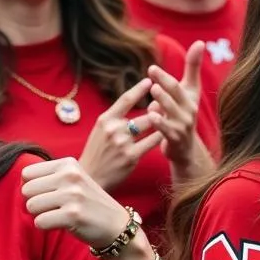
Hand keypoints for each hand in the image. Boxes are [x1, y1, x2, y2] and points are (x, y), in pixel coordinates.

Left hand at [21, 156, 133, 249]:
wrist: (116, 225)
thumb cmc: (88, 203)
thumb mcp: (73, 180)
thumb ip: (49, 177)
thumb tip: (20, 183)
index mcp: (68, 164)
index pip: (27, 173)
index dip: (33, 188)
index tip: (47, 195)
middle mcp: (70, 176)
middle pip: (26, 190)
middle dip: (34, 202)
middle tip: (52, 208)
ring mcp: (73, 195)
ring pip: (31, 206)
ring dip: (40, 215)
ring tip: (57, 215)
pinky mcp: (73, 215)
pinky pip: (40, 222)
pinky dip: (46, 226)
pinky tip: (61, 224)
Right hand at [79, 77, 164, 191]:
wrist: (89, 178)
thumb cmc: (96, 154)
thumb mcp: (100, 131)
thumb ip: (114, 119)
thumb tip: (129, 103)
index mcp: (105, 120)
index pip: (125, 99)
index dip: (139, 89)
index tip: (149, 80)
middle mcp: (113, 129)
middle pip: (143, 115)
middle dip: (157, 109)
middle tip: (167, 104)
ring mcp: (122, 143)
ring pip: (149, 127)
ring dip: (160, 122)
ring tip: (170, 118)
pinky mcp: (131, 157)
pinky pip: (151, 142)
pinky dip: (160, 137)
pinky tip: (167, 134)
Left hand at [147, 42, 202, 173]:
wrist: (185, 148)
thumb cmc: (184, 113)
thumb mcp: (190, 91)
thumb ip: (192, 68)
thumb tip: (200, 42)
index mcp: (189, 98)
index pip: (177, 84)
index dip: (166, 75)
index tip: (152, 67)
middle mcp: (188, 110)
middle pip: (175, 94)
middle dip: (164, 82)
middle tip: (152, 71)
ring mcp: (183, 125)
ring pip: (171, 111)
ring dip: (162, 100)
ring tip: (153, 89)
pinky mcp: (176, 139)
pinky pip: (167, 129)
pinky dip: (160, 122)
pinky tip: (151, 115)